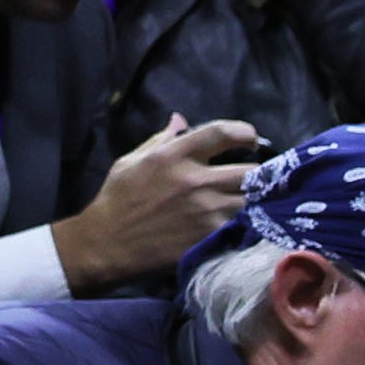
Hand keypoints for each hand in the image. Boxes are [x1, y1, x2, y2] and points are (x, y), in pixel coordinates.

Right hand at [50, 118, 267, 292]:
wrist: (107, 245)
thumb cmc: (117, 200)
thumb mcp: (131, 161)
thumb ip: (160, 140)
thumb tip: (180, 120)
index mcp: (172, 155)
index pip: (221, 133)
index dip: (244, 131)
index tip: (251, 137)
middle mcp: (194, 179)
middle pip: (249, 170)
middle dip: (257, 172)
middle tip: (256, 176)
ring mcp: (206, 209)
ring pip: (251, 199)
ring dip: (254, 199)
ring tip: (251, 199)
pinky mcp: (212, 235)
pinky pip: (243, 223)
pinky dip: (247, 220)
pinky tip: (245, 219)